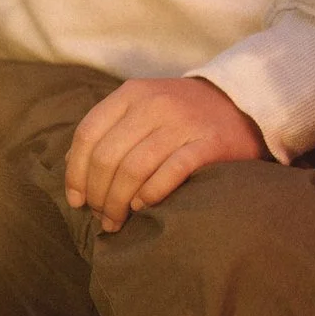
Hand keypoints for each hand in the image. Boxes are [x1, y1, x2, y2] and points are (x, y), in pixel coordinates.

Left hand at [65, 77, 264, 232]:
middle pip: (107, 156)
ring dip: (119, 201)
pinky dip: (151, 193)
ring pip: (134, 168)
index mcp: (130, 94)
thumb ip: (108, 129)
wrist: (241, 103)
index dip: (76, 172)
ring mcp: (181, 123)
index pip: (88, 134)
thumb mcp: (141, 107)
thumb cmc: (181, 114)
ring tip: (116, 221)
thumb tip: (73, 166)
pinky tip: (143, 207)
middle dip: (97, 194)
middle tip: (100, 216)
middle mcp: (153, 104)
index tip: (76, 200)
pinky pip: (171, 172)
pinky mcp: (209, 144)